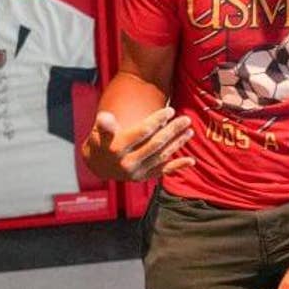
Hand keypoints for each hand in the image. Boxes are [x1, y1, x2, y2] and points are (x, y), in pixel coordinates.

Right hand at [79, 109, 194, 181]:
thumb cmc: (101, 142)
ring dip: (178, 143)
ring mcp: (137, 172)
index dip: (158, 120)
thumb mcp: (98, 131)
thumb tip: (104, 116)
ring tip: (189, 131)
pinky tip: (191, 161)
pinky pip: (163, 171)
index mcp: (118, 148)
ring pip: (162, 156)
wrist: (97, 166)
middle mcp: (128, 162)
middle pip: (156, 144)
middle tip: (186, 119)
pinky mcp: (144, 177)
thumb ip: (105, 125)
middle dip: (172, 131)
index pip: (143, 132)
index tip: (170, 111)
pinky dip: (178, 166)